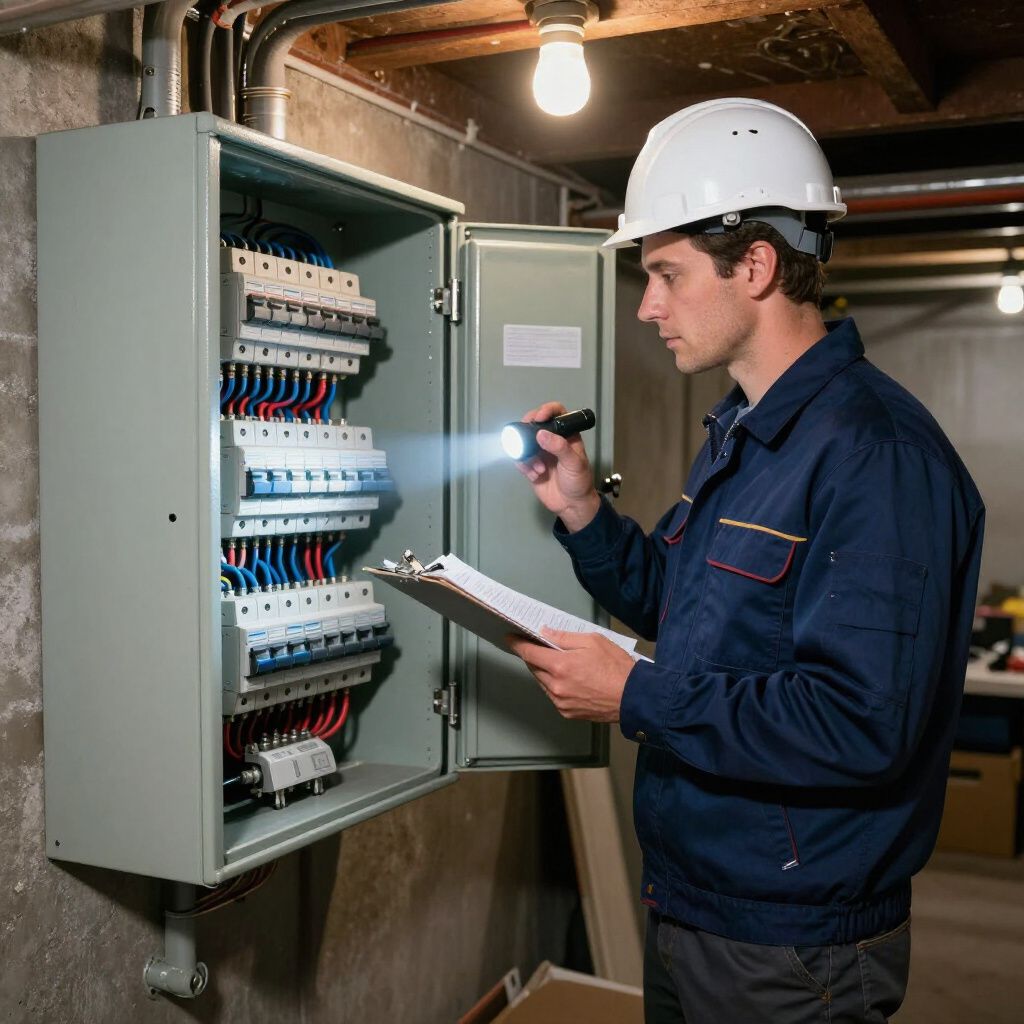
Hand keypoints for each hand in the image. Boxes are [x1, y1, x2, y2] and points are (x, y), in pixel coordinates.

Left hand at [507, 628, 633, 722]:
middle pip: (534, 668)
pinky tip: (569, 679)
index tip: (511, 638)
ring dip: (545, 672)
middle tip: (540, 647)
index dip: (518, 644)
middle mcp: (555, 686)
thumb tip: (546, 633)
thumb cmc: (616, 668)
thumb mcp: (593, 641)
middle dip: (534, 656)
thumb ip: (565, 637)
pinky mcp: (567, 712)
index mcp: (560, 666)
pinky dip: (555, 686)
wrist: (634, 697)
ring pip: (542, 683)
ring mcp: (560, 701)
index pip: (529, 652)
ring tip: (559, 664)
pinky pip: (553, 695)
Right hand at [512, 401, 599, 532]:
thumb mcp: (574, 463)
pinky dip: (524, 467)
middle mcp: (552, 441)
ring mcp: (540, 453)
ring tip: (538, 469)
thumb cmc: (579, 482)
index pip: (556, 414)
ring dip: (527, 455)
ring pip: (524, 443)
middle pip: (535, 424)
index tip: (538, 418)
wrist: (572, 505)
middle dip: (528, 430)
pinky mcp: (531, 466)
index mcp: (567, 435)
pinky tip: (534, 475)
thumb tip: (541, 434)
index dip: (546, 410)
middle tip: (526, 438)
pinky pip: (520, 460)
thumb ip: (559, 447)